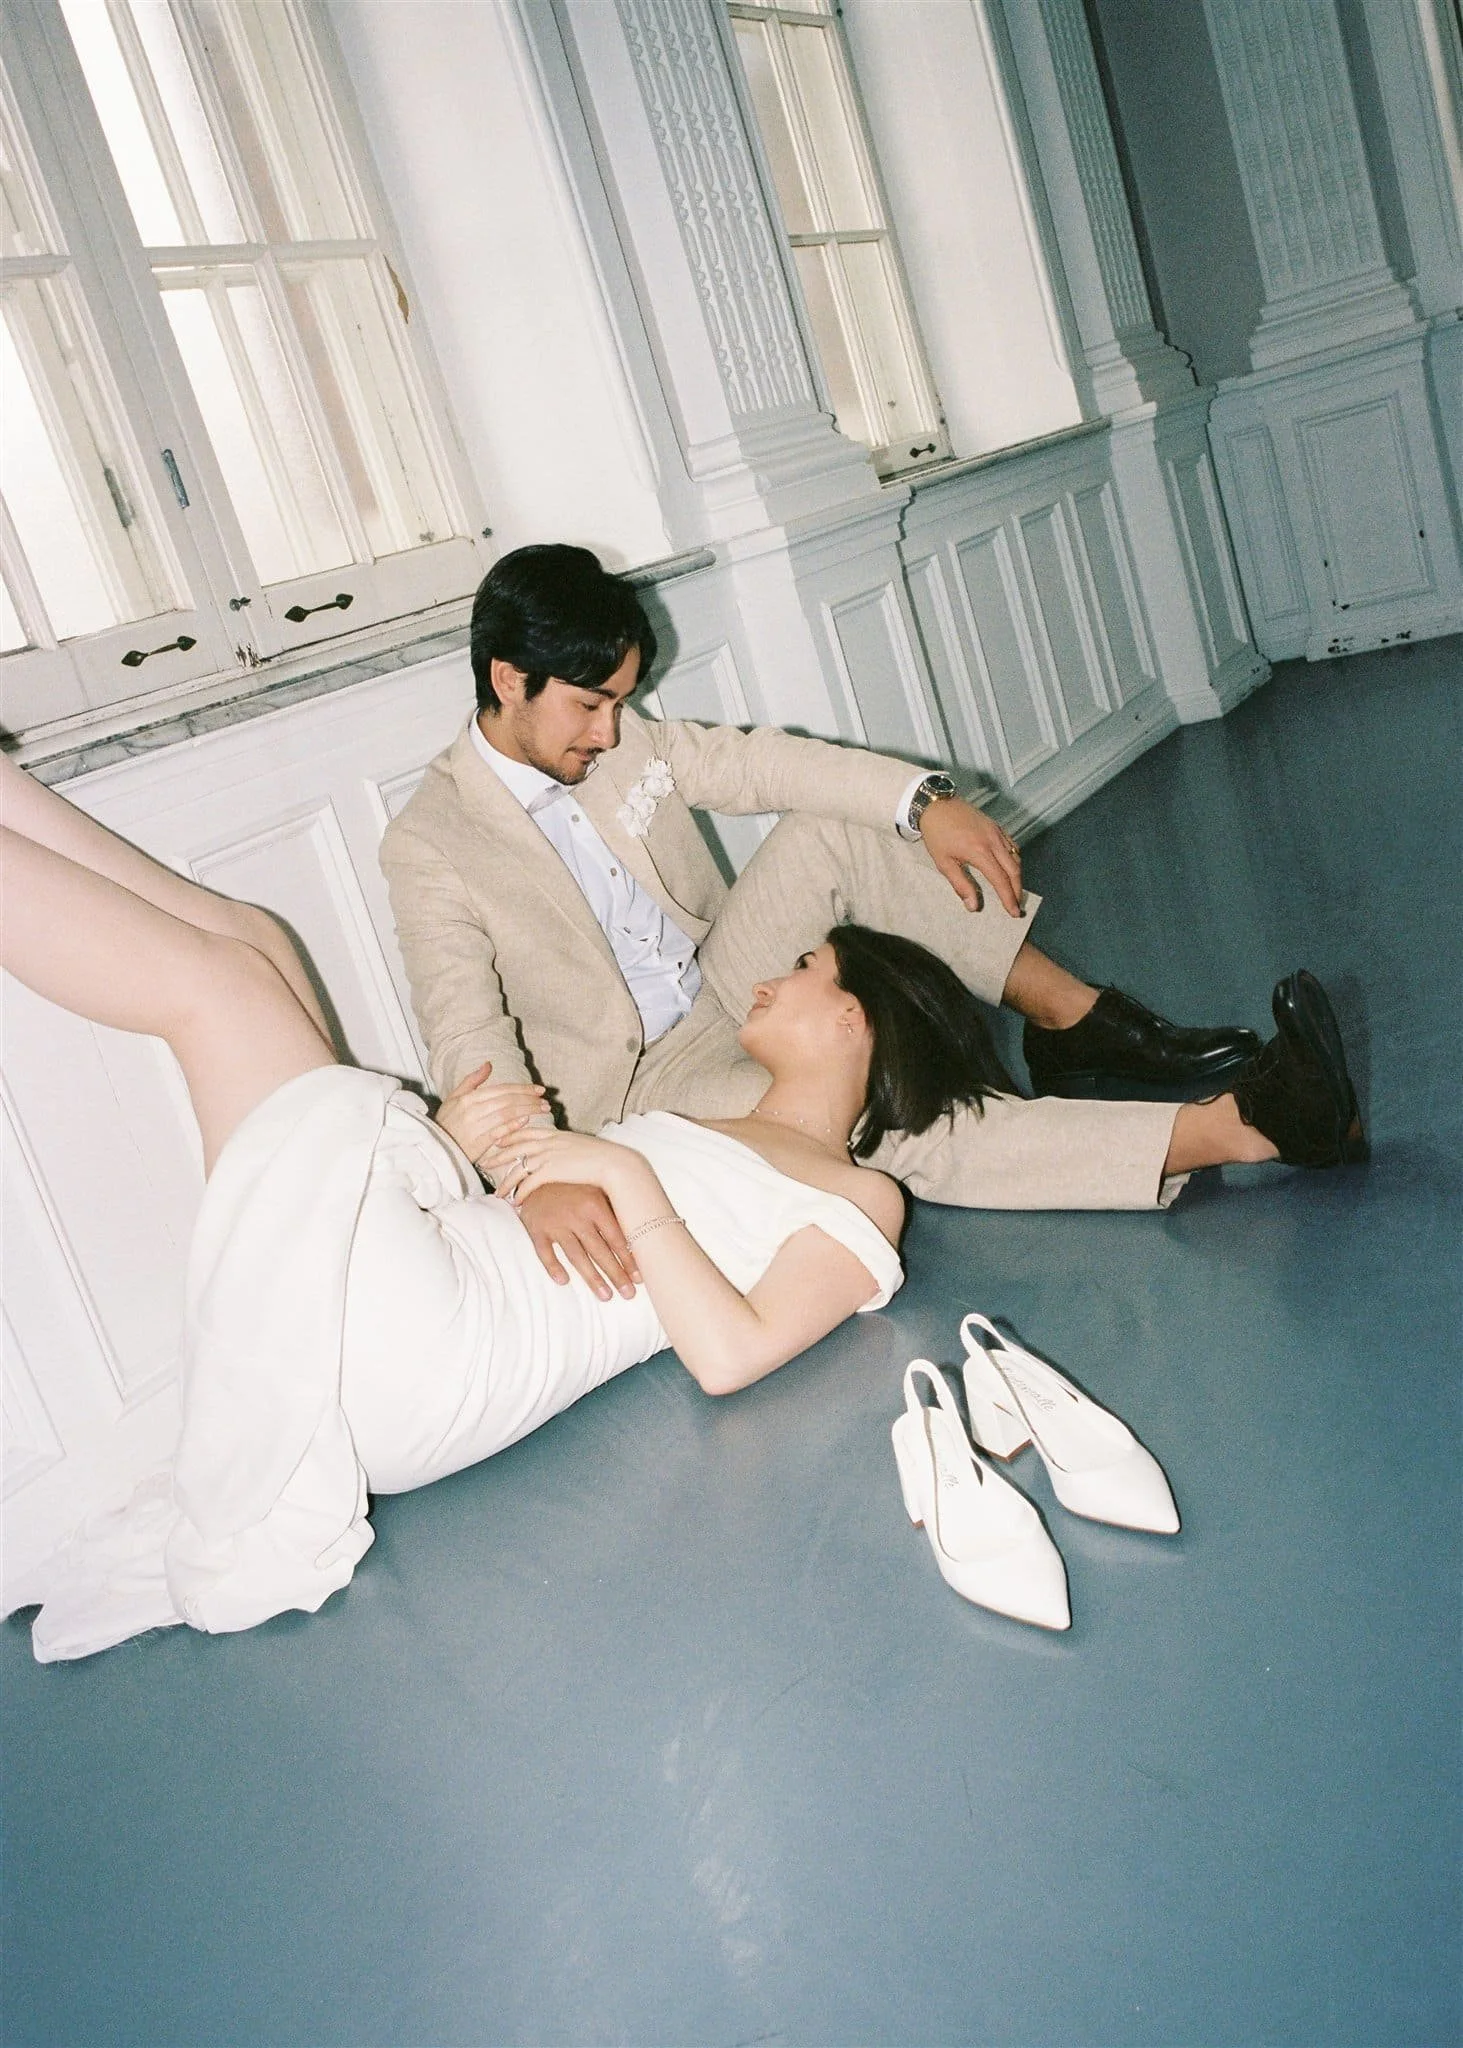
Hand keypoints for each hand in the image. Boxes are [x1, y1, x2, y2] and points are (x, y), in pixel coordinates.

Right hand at [433, 1061, 546, 1166]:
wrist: (433, 1148)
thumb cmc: (445, 1123)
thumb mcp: (454, 1098)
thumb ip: (472, 1081)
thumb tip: (488, 1064)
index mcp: (468, 1098)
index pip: (502, 1089)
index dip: (522, 1088)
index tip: (539, 1089)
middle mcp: (472, 1110)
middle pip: (508, 1100)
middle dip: (529, 1099)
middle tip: (546, 1100)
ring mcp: (475, 1126)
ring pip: (506, 1114)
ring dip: (528, 1110)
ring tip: (543, 1110)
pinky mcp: (477, 1143)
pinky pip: (498, 1131)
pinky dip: (512, 1125)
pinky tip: (526, 1121)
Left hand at [481, 1126, 641, 1207]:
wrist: (613, 1163)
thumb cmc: (601, 1156)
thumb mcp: (580, 1144)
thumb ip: (566, 1145)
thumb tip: (562, 1151)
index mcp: (555, 1133)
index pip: (525, 1131)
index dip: (509, 1136)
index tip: (498, 1140)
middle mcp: (548, 1142)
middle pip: (515, 1147)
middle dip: (498, 1156)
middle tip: (485, 1162)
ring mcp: (548, 1155)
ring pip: (518, 1168)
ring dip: (506, 1182)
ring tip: (498, 1193)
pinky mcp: (551, 1171)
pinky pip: (529, 1183)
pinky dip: (520, 1192)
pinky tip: (516, 1201)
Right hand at [514, 1183, 640, 1300]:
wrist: (535, 1172)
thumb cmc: (573, 1184)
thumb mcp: (595, 1189)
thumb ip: (613, 1210)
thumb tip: (638, 1238)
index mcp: (595, 1204)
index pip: (616, 1238)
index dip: (628, 1259)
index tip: (640, 1278)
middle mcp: (577, 1214)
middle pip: (599, 1251)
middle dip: (616, 1274)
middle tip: (628, 1294)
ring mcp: (555, 1222)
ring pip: (576, 1256)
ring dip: (592, 1278)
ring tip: (606, 1296)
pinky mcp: (536, 1228)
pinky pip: (544, 1252)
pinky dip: (553, 1267)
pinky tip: (563, 1282)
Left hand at [919, 796, 1024, 916]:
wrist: (936, 805)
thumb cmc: (937, 834)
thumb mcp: (944, 863)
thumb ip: (961, 885)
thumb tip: (973, 906)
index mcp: (979, 852)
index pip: (1000, 880)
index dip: (1008, 898)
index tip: (1013, 912)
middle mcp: (993, 841)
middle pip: (1014, 870)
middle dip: (1017, 891)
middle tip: (1017, 906)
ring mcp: (996, 832)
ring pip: (1016, 858)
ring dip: (1017, 876)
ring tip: (1014, 891)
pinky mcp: (996, 826)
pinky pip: (1012, 845)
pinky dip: (1015, 860)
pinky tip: (1010, 868)